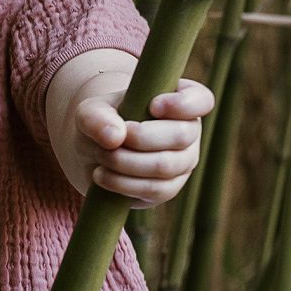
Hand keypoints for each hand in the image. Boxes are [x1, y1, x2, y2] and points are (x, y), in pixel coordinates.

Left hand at [77, 78, 213, 205]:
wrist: (92, 152)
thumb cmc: (101, 122)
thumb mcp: (89, 111)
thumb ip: (96, 116)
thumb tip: (116, 137)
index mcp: (180, 101)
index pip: (201, 100)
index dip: (182, 105)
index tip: (153, 106)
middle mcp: (189, 132)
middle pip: (181, 136)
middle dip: (140, 138)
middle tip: (111, 138)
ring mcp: (182, 162)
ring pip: (166, 166)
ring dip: (126, 162)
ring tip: (101, 156)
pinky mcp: (168, 188)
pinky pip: (155, 190)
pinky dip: (122, 183)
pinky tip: (101, 175)